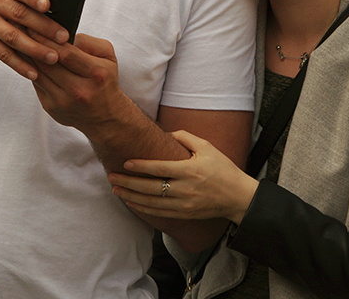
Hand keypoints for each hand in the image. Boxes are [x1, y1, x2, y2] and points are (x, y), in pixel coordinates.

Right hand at [0, 0, 71, 79]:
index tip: (48, 6)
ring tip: (53, 57)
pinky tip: (34, 72)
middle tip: (63, 37)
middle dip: (44, 27)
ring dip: (35, 49)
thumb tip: (58, 13)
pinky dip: (20, 65)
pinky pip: (4, 55)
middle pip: (19, 14)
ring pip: (13, 37)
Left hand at [29, 33, 129, 132]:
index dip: (49, 40)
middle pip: (49, 64)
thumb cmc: (105, 80)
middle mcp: (79, 91)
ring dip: (28, 57)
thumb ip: (89, 42)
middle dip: (34, 45)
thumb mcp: (108, 56)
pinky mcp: (51, 108)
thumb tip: (65, 35)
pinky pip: (37, 84)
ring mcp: (63, 102)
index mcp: (96, 74)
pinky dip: (30, 70)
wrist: (105, 115)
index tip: (35, 28)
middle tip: (23, 30)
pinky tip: (26, 59)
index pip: (67, 54)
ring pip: (39, 74)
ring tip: (21, 42)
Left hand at [108, 130, 258, 224]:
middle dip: (128, 183)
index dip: (141, 166)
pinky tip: (131, 202)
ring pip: (151, 203)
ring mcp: (184, 204)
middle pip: (150, 188)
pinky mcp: (184, 214)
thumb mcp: (207, 146)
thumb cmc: (223, 168)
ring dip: (131, 196)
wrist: (237, 197)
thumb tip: (165, 133)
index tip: (125, 163)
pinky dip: (143, 209)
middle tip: (111, 177)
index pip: (160, 168)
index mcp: (190, 170)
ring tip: (116, 189)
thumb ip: (185, 137)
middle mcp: (185, 189)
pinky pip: (159, 213)